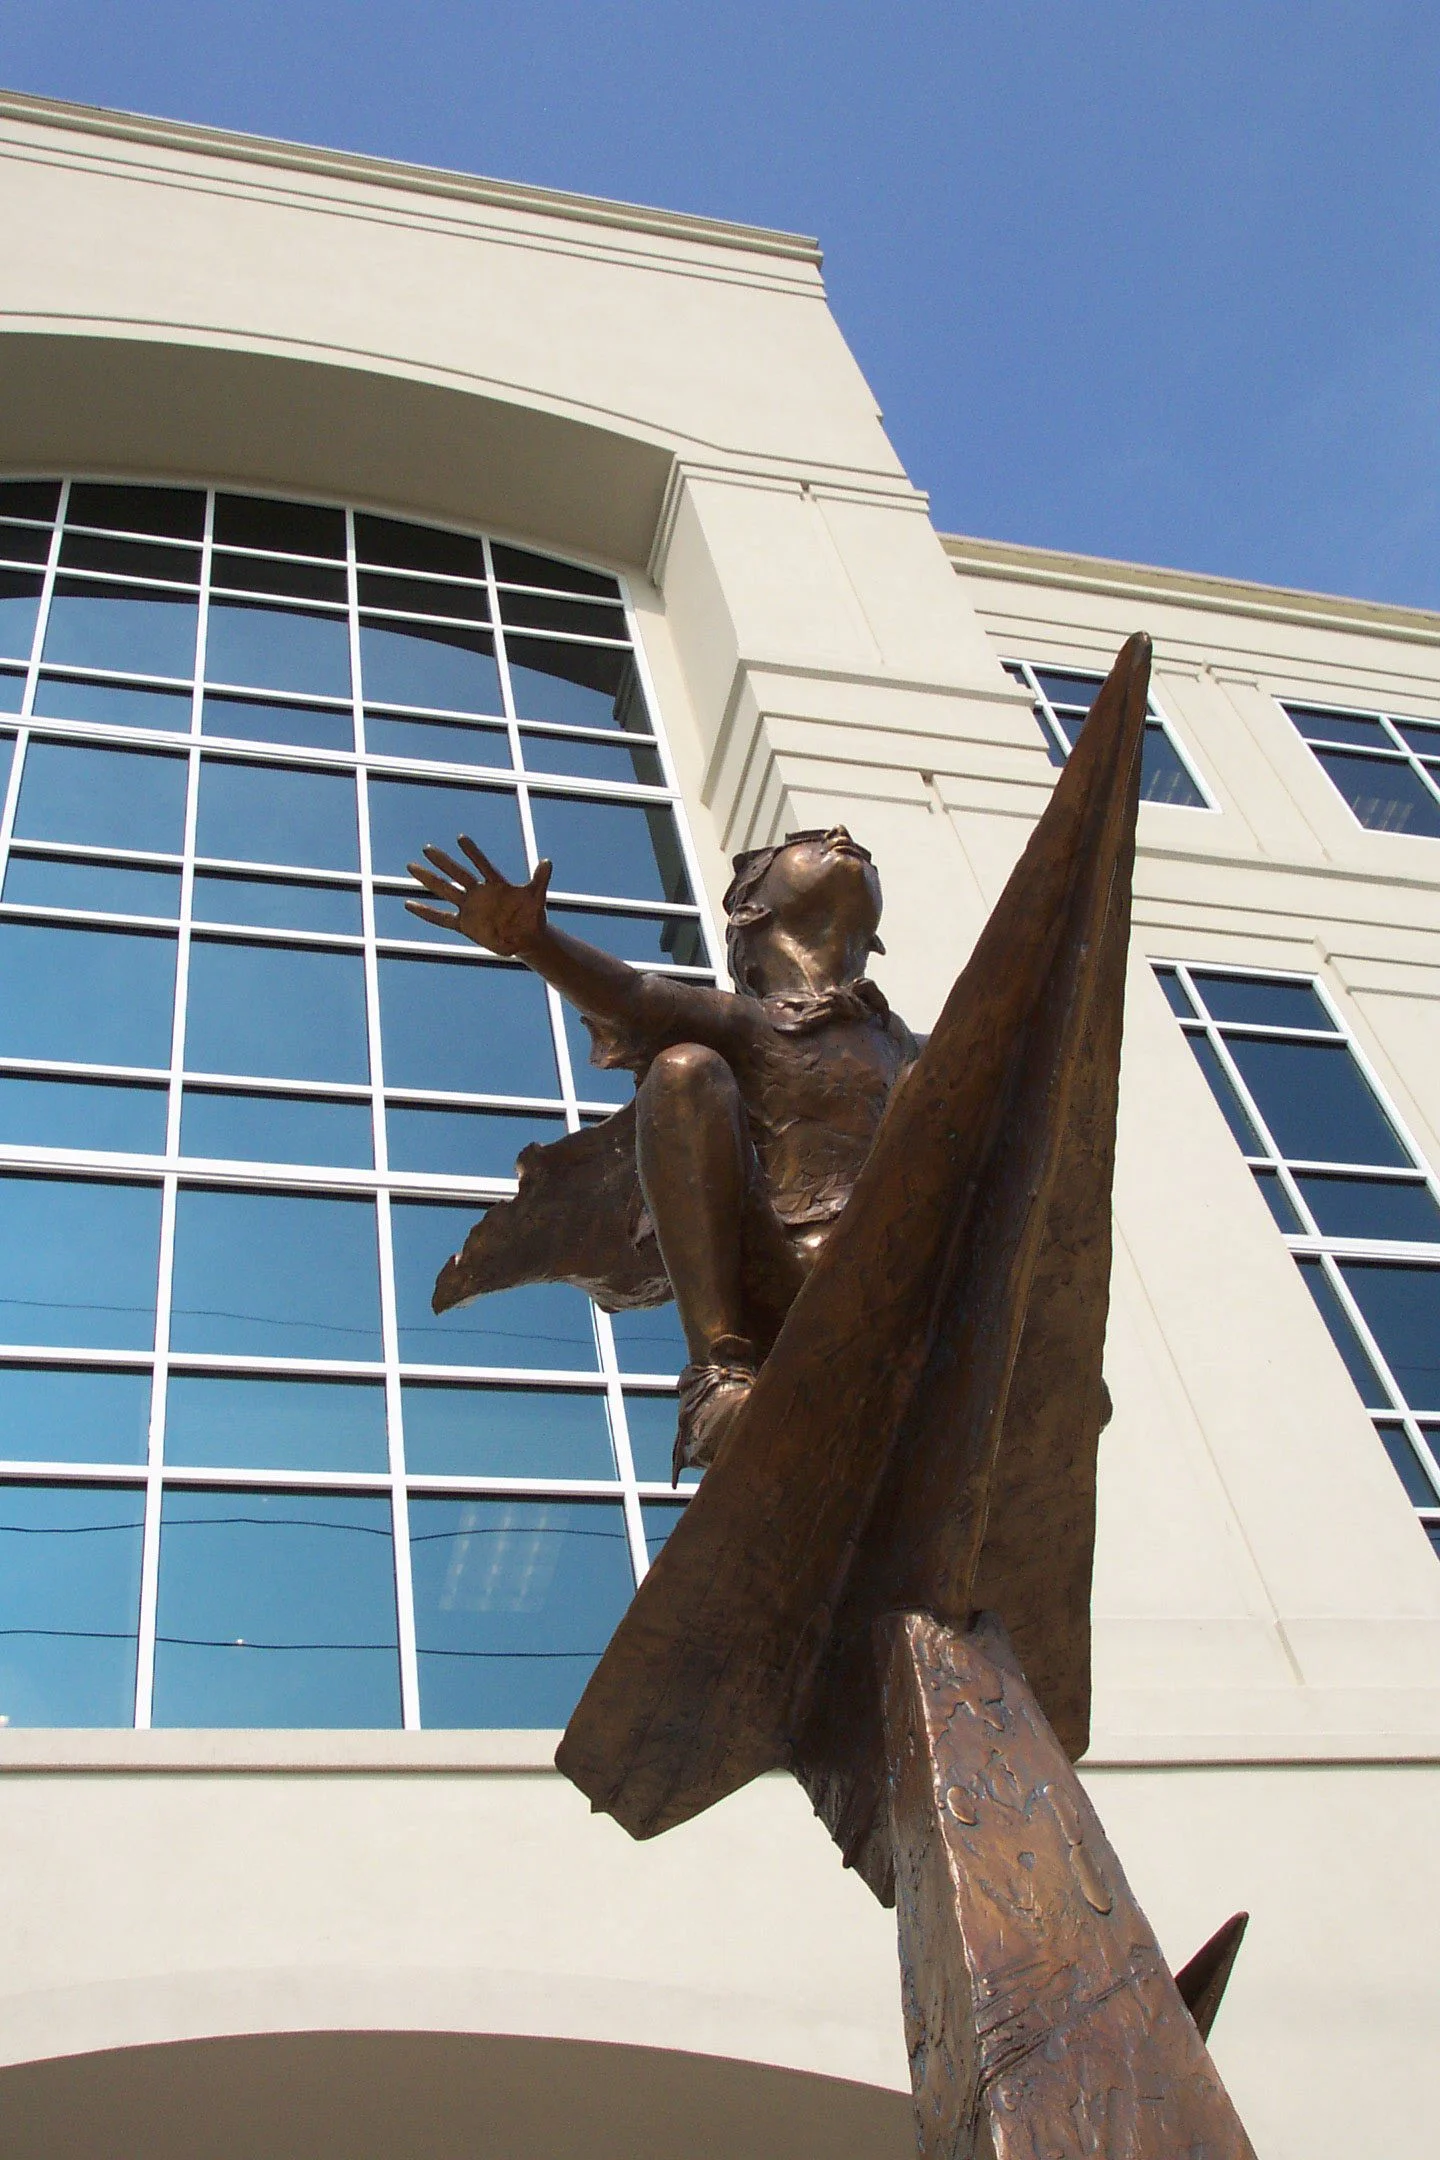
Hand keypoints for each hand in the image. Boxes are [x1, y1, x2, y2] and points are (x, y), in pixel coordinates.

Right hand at [406, 836, 552, 956]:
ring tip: (412, 867)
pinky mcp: (464, 924)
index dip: (473, 853)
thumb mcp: (537, 897)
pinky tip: (409, 904)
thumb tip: (547, 861)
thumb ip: (539, 879)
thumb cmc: (532, 914)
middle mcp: (479, 893)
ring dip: (429, 880)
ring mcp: (469, 908)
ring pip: (445, 891)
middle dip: (443, 862)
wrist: (526, 937)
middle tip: (427, 848)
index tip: (461, 839)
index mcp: (495, 885)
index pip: (482, 865)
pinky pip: (441, 918)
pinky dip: (426, 912)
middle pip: (457, 874)